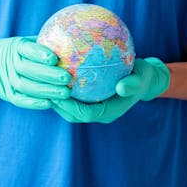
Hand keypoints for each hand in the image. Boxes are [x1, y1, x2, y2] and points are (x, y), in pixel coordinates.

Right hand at [0, 36, 71, 109]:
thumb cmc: (15, 51)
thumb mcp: (24, 41)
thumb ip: (43, 42)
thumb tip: (71, 41)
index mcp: (15, 47)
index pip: (27, 49)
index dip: (39, 53)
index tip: (54, 58)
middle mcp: (10, 62)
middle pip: (28, 69)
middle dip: (49, 75)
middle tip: (67, 78)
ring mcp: (7, 79)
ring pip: (25, 86)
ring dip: (46, 90)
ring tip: (65, 93)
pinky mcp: (6, 93)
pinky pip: (19, 99)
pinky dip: (33, 103)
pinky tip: (49, 104)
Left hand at [51, 57, 169, 122]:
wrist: (142, 78)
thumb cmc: (142, 76)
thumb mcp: (141, 77)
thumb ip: (133, 83)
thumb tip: (121, 87)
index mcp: (109, 112)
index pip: (86, 114)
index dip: (71, 107)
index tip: (58, 94)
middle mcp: (99, 112)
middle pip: (73, 114)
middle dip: (58, 105)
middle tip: (44, 89)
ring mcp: (93, 107)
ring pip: (70, 107)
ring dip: (57, 98)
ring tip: (43, 83)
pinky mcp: (90, 99)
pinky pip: (74, 95)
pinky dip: (63, 87)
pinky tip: (54, 72)